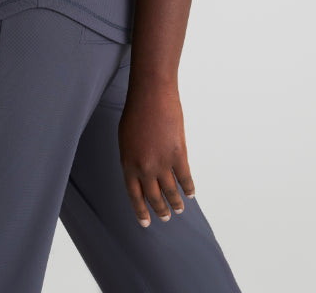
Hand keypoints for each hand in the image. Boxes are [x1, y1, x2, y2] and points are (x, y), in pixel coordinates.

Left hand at [117, 80, 195, 226]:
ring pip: (170, 191)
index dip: (141, 211)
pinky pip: (185, 178)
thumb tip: (140, 174)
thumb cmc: (135, 111)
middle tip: (164, 217)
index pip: (134, 195)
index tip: (146, 222)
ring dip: (175, 202)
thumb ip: (132, 159)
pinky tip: (190, 194)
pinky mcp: (179, 154)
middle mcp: (144, 168)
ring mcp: (162, 162)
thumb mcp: (125, 139)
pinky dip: (188, 188)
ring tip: (178, 209)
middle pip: (153, 197)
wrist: (151, 94)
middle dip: (160, 209)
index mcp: (128, 164)